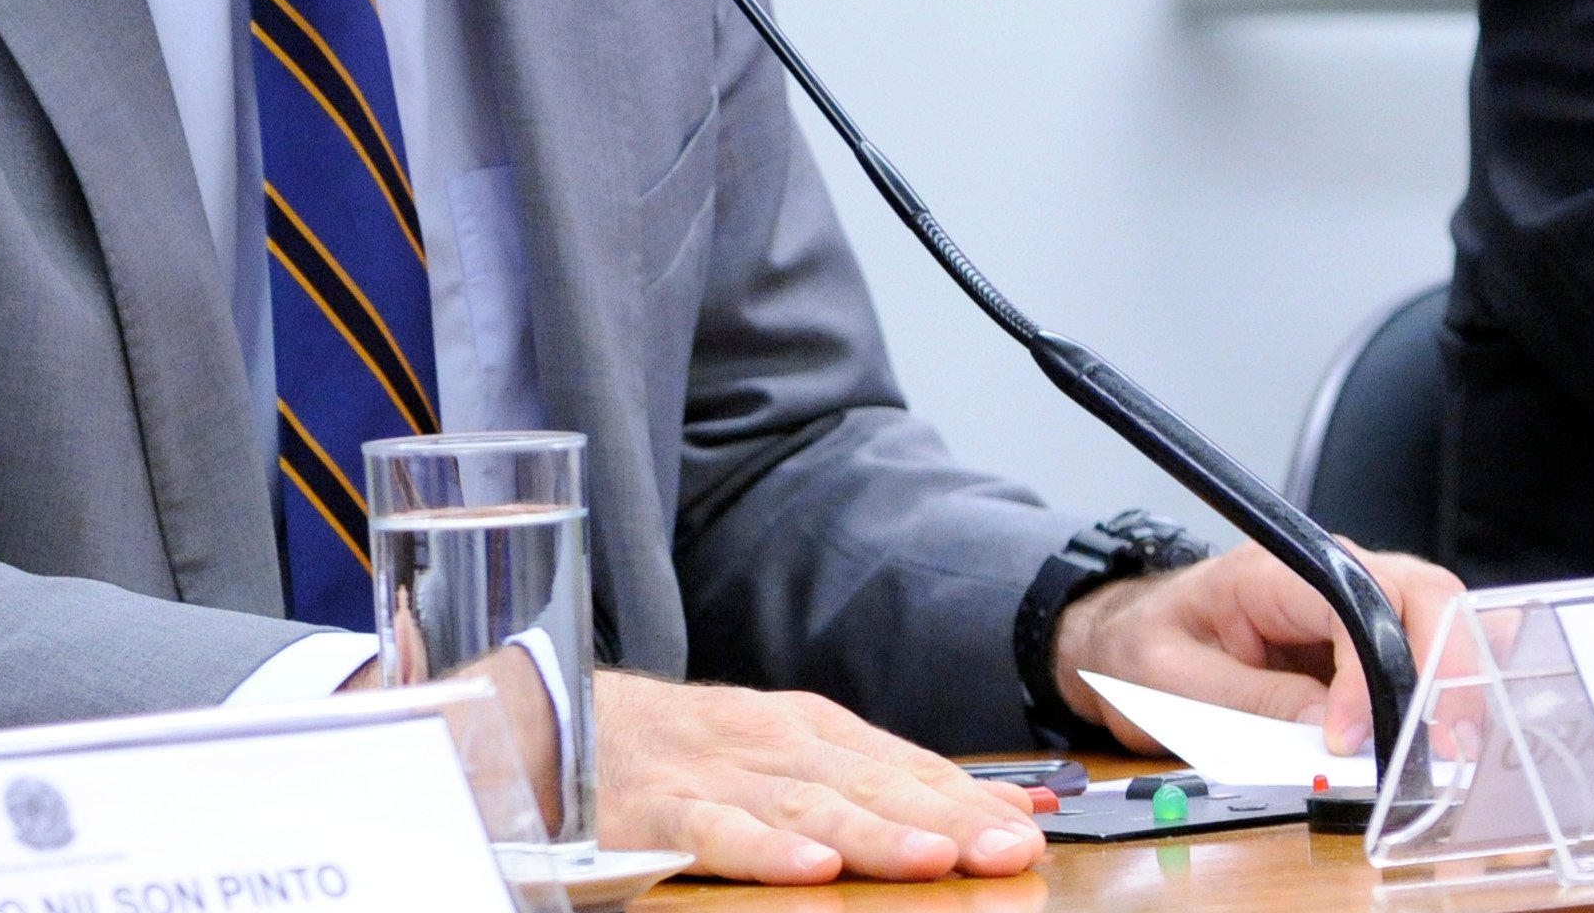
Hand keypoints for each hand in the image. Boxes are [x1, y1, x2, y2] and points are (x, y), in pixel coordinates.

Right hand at [592, 670, 1042, 884]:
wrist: (561, 722)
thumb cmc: (695, 752)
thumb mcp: (794, 752)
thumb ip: (894, 780)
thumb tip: (1014, 807)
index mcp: (809, 730)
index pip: (903, 765)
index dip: (969, 798)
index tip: (1032, 829)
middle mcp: (771, 745)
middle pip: (868, 784)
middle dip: (944, 816)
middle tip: (1008, 848)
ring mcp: (715, 777)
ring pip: (805, 808)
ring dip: (873, 833)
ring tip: (931, 858)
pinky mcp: (658, 813)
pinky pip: (716, 835)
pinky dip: (764, 850)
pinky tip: (810, 871)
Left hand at [1054, 540, 1463, 756]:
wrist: (1125, 640)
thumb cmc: (1145, 648)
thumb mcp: (1176, 680)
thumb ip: (1254, 702)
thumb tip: (1334, 734)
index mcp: (1268, 569)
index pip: (1349, 602)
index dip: (1367, 673)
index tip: (1354, 738)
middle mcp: (1323, 573)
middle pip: (1418, 594)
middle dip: (1444, 668)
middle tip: (1446, 748)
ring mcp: (1349, 604)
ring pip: (1435, 618)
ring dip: (1456, 681)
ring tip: (1453, 750)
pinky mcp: (1359, 642)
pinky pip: (1421, 652)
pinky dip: (1446, 688)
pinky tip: (1449, 730)